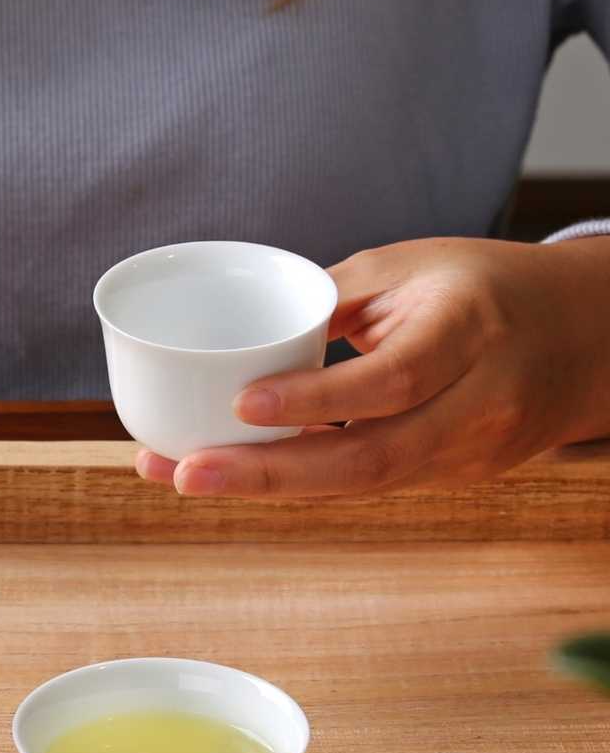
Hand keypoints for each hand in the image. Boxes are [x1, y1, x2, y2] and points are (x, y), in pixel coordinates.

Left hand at [135, 236, 609, 497]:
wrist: (587, 340)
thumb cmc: (486, 288)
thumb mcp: (413, 266)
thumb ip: (329, 295)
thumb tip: (238, 334)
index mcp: (471, 333)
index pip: (394, 379)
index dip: (318, 399)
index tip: (243, 404)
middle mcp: (475, 406)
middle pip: (369, 460)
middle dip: (269, 474)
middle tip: (184, 473)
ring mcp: (465, 454)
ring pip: (358, 484)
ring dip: (267, 486)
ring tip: (184, 475)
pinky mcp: (447, 475)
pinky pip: (362, 483)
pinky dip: (296, 480)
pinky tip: (232, 472)